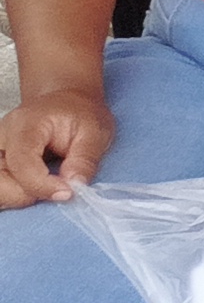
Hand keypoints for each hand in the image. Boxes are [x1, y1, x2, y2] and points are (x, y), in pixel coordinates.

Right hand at [0, 88, 113, 207]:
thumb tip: (74, 185)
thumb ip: (85, 159)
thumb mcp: (95, 131)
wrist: (66, 104)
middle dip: (24, 195)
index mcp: (24, 125)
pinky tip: (33, 190)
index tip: (67, 193)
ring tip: (45, 188)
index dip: (41, 184)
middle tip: (55, 191)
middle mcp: (1, 138)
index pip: (21, 162)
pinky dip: (13, 196)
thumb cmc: (80, 115)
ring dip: (17, 197)